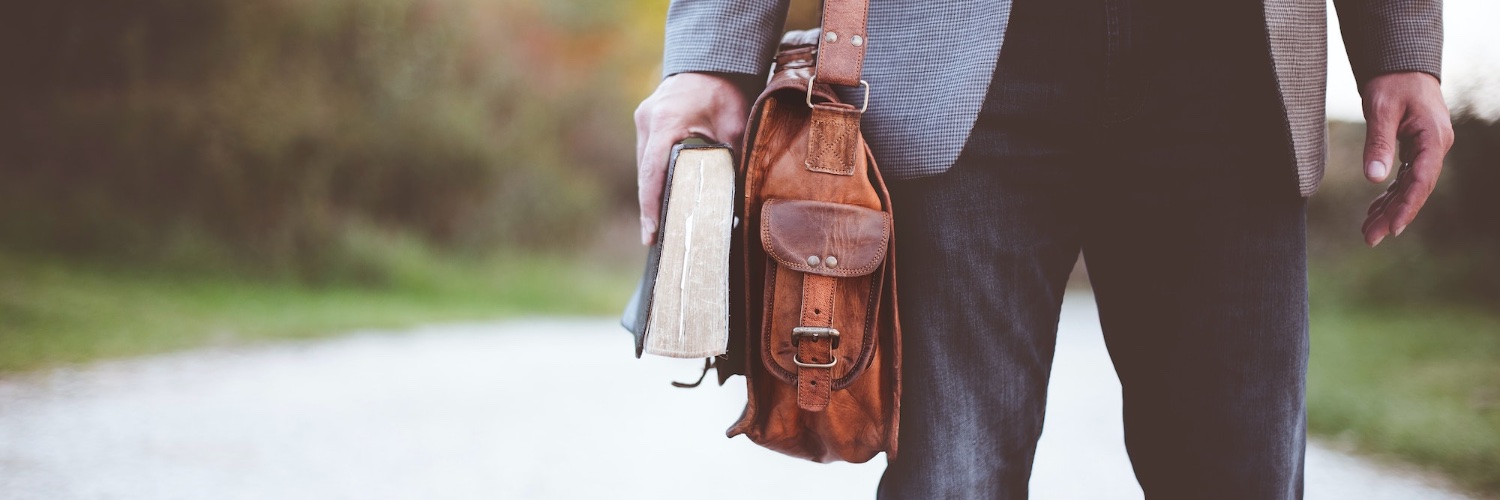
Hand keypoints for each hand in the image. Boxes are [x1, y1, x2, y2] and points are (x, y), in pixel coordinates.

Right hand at [634, 72, 750, 244]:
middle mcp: (648, 120)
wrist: (712, 62)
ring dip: (652, 192)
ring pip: (644, 166)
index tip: (650, 233)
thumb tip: (736, 197)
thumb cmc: (725, 91)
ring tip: (659, 227)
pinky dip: (655, 177)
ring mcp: (644, 119)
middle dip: (650, 206)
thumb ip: (732, 158)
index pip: (653, 170)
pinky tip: (663, 198)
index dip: (650, 205)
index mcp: (666, 120)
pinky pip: (647, 156)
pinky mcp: (647, 121)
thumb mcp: (735, 124)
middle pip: (645, 173)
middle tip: (656, 240)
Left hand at [1359, 72, 1453, 246]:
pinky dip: (1388, 196)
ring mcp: (1426, 150)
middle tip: (1370, 238)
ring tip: (1367, 233)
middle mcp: (1435, 147)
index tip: (1393, 228)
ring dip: (1389, 210)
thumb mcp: (1380, 109)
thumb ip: (1378, 142)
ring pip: (1409, 187)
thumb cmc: (1392, 82)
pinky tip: (1374, 213)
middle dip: (1394, 215)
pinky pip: (1403, 179)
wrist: (1401, 66)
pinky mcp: (1415, 151)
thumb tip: (1374, 178)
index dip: (1408, 206)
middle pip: (1416, 189)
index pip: (1422, 179)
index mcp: (1433, 137)